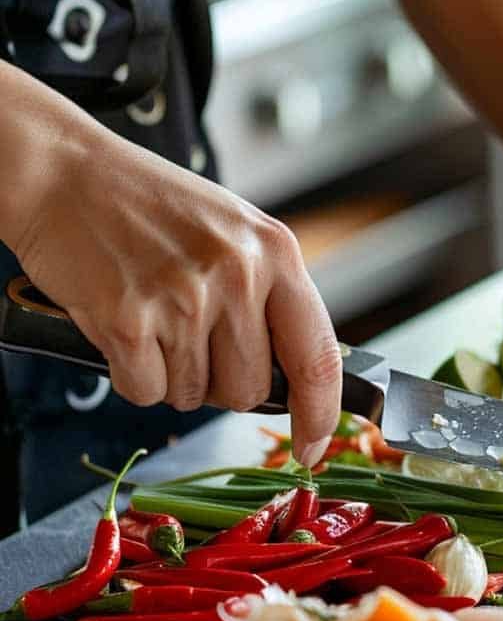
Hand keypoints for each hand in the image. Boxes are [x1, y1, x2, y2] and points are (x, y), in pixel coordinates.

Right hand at [10, 118, 340, 464]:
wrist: (64, 172)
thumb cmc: (151, 205)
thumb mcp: (236, 233)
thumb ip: (270, 296)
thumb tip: (294, 380)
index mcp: (276, 252)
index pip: (318, 356)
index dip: (319, 414)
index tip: (313, 447)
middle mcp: (239, 276)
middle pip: (249, 390)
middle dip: (221, 382)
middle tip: (190, 337)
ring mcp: (185, 299)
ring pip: (195, 395)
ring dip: (173, 374)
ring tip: (155, 317)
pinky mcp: (130, 320)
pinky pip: (146, 391)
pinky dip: (133, 374)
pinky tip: (125, 325)